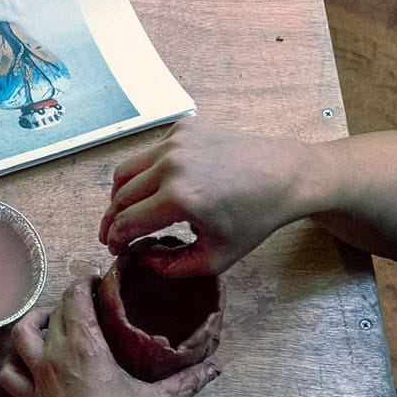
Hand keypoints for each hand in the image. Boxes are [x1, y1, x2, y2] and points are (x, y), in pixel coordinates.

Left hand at [0, 277, 217, 396]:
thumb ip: (188, 381)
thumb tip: (215, 368)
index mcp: (86, 347)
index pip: (75, 297)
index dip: (84, 284)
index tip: (98, 283)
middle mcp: (56, 356)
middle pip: (54, 312)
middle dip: (69, 302)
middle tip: (87, 305)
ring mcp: (38, 379)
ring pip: (21, 335)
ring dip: (34, 322)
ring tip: (50, 322)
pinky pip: (10, 374)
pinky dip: (15, 363)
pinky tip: (28, 363)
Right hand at [100, 120, 314, 274]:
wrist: (284, 176)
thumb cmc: (254, 218)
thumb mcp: (214, 258)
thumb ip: (169, 267)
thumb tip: (139, 256)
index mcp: (179, 199)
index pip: (126, 222)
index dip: (115, 241)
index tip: (115, 250)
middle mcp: (171, 165)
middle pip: (119, 196)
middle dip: (112, 220)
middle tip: (113, 235)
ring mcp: (176, 142)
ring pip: (126, 170)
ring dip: (120, 194)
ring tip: (126, 211)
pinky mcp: (183, 128)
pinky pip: (149, 152)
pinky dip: (146, 171)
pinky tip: (158, 186)